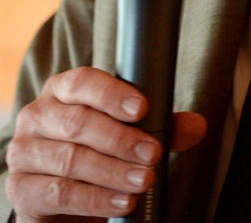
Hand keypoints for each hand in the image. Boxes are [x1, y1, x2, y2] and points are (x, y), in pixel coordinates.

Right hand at [6, 67, 206, 221]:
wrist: (56, 193)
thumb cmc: (93, 150)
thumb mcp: (124, 131)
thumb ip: (159, 124)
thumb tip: (196, 125)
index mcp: (61, 90)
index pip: (82, 82)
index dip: (111, 93)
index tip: (142, 108)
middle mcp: (38, 115)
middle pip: (78, 123)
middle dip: (121, 139)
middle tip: (152, 152)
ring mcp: (25, 152)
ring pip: (72, 159)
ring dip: (113, 172)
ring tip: (144, 180)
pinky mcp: (21, 188)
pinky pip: (61, 193)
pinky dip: (97, 198)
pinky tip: (123, 201)